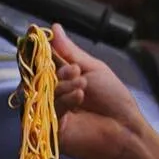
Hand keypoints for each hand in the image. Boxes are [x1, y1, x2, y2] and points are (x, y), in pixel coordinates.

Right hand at [49, 23, 148, 158]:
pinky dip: (63, 99)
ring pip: (40, 92)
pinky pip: (46, 110)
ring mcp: (47, 113)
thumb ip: (70, 51)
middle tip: (75, 70)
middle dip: (54, 70)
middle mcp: (49, 95)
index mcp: (59, 79)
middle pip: (36, 76)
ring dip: (62, 85)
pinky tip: (79, 96)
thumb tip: (54, 27)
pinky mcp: (48, 130)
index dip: (36, 49)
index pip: (40, 62)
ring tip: (82, 86)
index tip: (33, 32)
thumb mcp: (93, 69)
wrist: (125, 131)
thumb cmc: (113, 100)